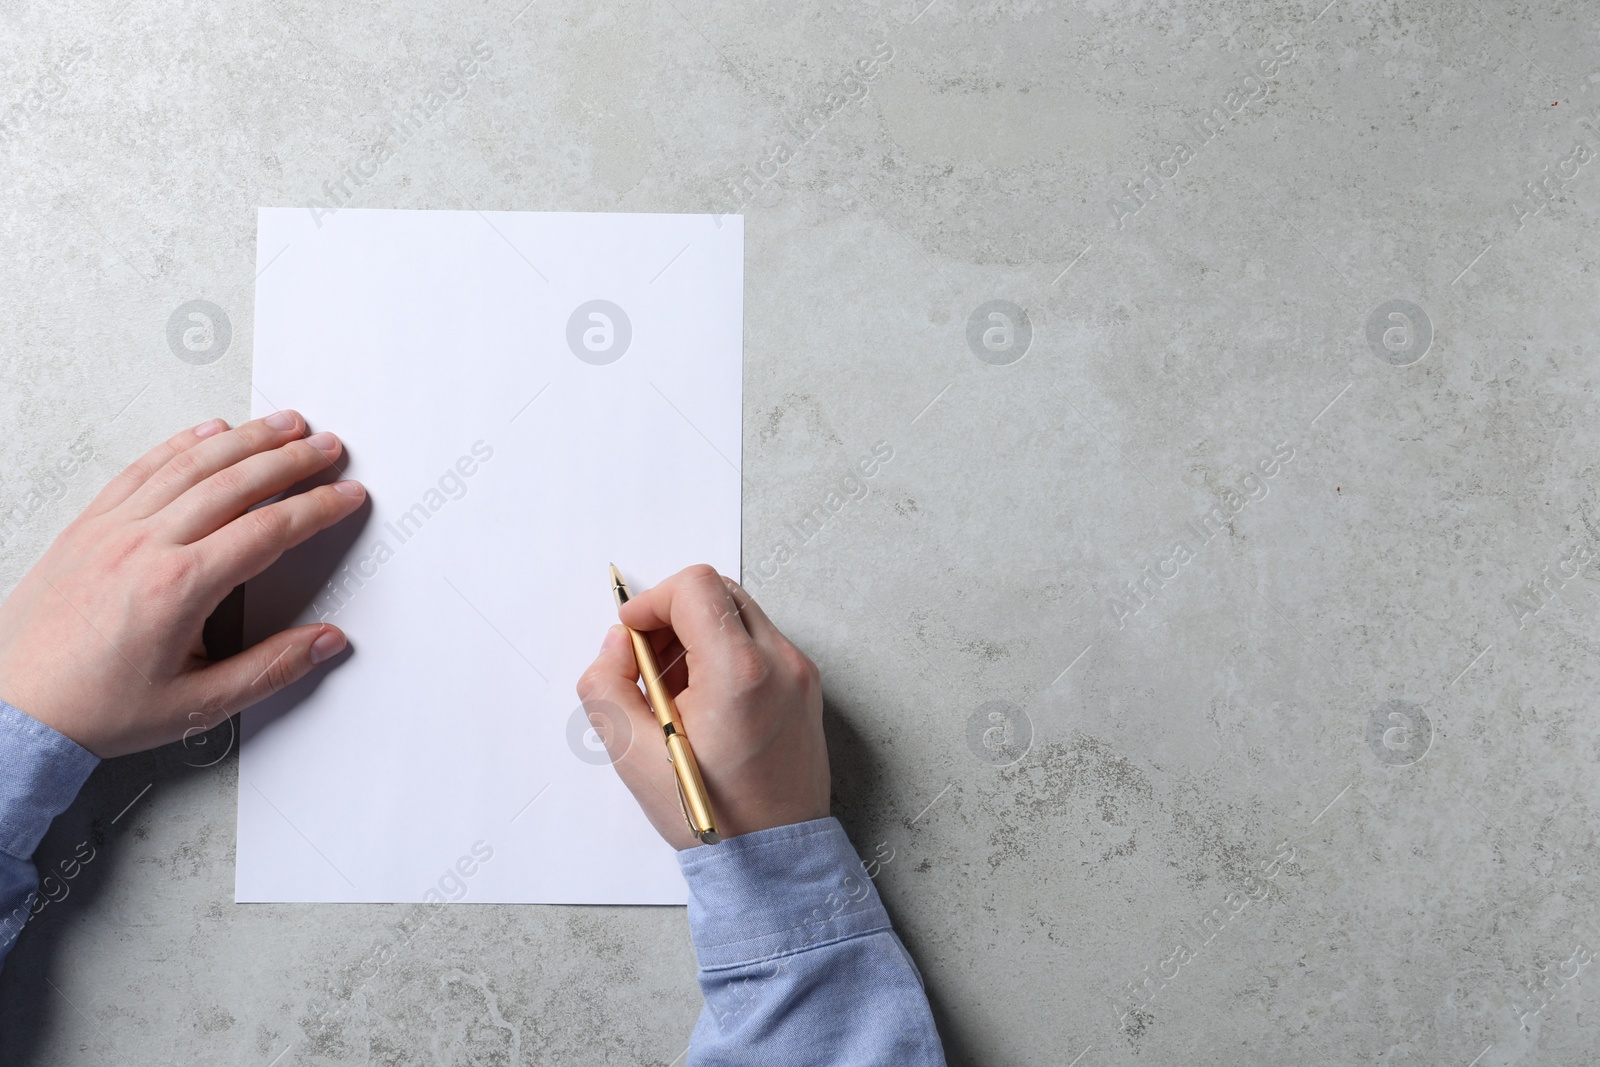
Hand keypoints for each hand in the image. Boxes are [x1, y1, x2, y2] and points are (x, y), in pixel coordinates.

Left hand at [0, 411, 365, 757]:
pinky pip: (142, 469)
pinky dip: (181, 444)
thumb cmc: (93, 709)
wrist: (13, 710)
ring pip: (191, 465)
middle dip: (292, 459)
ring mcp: (112, 530)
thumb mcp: (197, 704)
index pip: (269, 530)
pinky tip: (209, 432)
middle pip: (236, 483)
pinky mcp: (88, 526)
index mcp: (179, 588)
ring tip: (284, 425)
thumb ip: (271, 669)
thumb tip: (324, 642)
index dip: (317, 508)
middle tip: (327, 446)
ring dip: (246, 440)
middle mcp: (144, 547)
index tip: (346, 496)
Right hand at [576, 565, 828, 847]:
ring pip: (741, 616)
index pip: (695, 587)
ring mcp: (801, 674)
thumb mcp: (631, 751)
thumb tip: (620, 642)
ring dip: (699, 634)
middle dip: (674, 615)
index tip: (631, 635)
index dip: (652, 602)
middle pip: (720, 592)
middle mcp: (781, 662)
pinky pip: (760, 645)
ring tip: (674, 690)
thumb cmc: (712, 813)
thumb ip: (607, 683)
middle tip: (648, 662)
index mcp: (739, 671)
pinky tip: (704, 702)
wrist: (775, 856)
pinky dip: (726, 654)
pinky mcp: (808, 688)